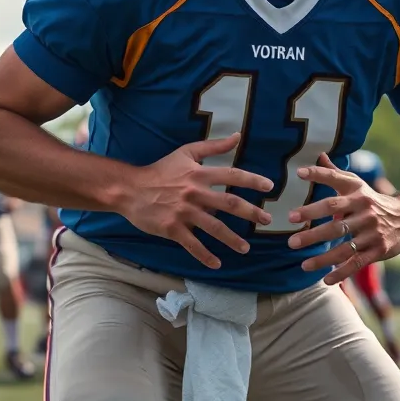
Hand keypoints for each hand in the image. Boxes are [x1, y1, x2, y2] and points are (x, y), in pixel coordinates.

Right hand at [118, 133, 273, 268]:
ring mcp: (184, 212)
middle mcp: (194, 193)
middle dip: (251, 213)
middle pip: (229, 203)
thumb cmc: (160, 171)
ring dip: (232, 239)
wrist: (130, 189)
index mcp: (199, 174)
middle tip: (266, 220)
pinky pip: (192, 244)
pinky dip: (205, 256)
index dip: (252, 181)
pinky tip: (216, 264)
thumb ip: (213, 146)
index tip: (270, 187)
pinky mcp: (172, 228)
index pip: (231, 176)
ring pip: (214, 228)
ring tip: (245, 248)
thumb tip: (237, 136)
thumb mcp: (185, 153)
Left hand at [287, 154, 399, 284]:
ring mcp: (373, 233)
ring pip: (345, 247)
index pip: (334, 188)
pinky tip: (326, 280)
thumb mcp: (356, 184)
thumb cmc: (371, 199)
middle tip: (291, 241)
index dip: (318, 178)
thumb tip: (317, 155)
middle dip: (313, 234)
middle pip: (336, 224)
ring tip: (303, 265)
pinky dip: (342, 272)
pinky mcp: (379, 250)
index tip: (298, 175)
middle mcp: (365, 213)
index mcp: (357, 195)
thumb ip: (334, 173)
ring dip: (323, 258)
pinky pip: (358, 263)